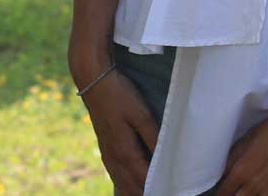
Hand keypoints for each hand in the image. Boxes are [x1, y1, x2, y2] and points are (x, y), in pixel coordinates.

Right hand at [79, 71, 158, 195]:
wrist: (94, 82)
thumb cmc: (119, 96)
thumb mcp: (142, 114)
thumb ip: (154, 138)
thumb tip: (167, 159)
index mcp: (125, 153)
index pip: (145, 182)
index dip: (160, 188)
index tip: (174, 188)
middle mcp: (114, 159)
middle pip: (133, 189)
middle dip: (148, 192)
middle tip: (165, 189)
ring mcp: (108, 155)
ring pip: (123, 184)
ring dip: (136, 191)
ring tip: (151, 190)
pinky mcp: (105, 149)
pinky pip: (116, 176)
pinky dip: (126, 184)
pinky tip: (131, 185)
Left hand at [212, 108, 267, 195]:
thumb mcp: (246, 140)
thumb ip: (233, 159)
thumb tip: (223, 172)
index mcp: (239, 172)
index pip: (222, 192)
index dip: (222, 191)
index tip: (225, 190)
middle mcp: (252, 188)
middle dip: (236, 195)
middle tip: (240, 189)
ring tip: (255, 189)